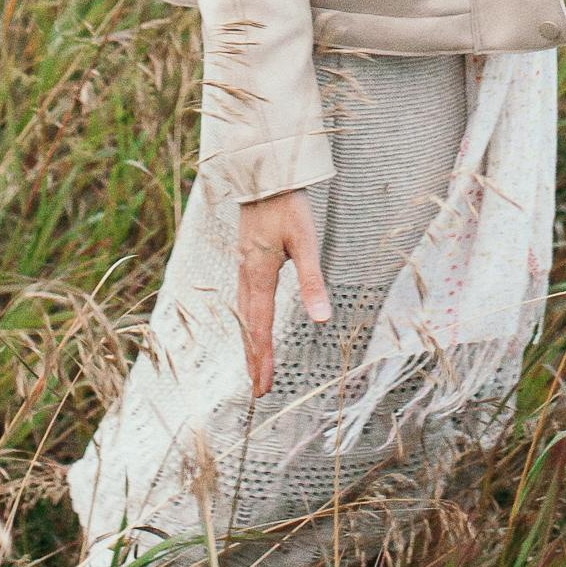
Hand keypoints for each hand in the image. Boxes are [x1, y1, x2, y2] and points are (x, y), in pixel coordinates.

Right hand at [236, 188, 330, 396]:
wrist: (265, 176)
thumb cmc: (288, 207)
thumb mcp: (306, 243)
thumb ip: (312, 282)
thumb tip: (322, 319)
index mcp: (259, 275)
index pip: (260, 327)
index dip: (263, 359)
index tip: (264, 386)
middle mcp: (246, 275)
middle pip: (248, 326)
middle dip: (254, 359)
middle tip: (259, 390)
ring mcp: (243, 267)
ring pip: (243, 314)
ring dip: (249, 342)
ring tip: (255, 366)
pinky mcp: (245, 259)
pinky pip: (243, 300)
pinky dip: (246, 321)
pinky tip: (251, 325)